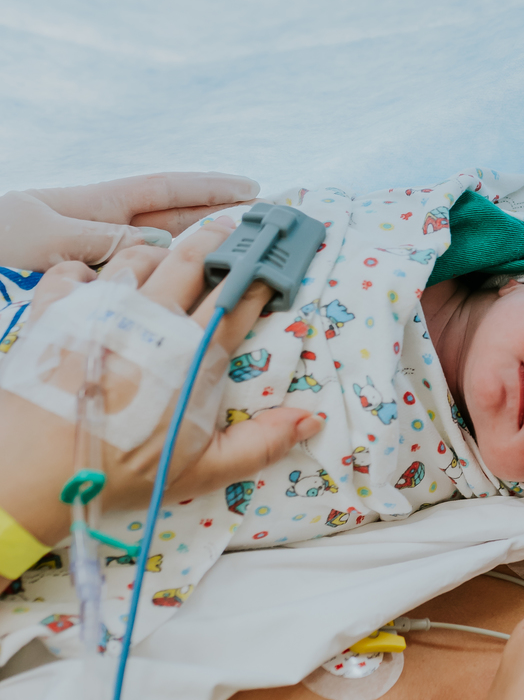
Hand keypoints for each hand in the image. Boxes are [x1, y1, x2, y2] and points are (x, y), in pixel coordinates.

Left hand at [0, 172, 259, 270]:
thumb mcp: (48, 233)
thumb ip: (103, 240)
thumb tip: (159, 247)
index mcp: (98, 204)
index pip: (168, 190)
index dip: (211, 188)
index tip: (252, 189)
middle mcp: (105, 228)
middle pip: (174, 221)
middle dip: (218, 221)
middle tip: (263, 231)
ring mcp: (100, 258)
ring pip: (162, 256)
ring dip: (198, 258)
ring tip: (239, 265)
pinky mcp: (91, 290)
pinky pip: (139, 287)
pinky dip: (165, 290)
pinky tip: (187, 303)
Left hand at [0, 224, 319, 553]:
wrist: (34, 468)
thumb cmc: (121, 472)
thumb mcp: (202, 468)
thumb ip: (262, 443)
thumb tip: (313, 418)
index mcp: (194, 352)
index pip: (239, 298)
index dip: (262, 277)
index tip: (276, 266)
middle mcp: (152, 318)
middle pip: (195, 258)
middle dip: (221, 237)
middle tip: (235, 227)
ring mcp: (104, 306)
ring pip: (142, 254)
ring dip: (162, 250)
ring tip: (170, 254)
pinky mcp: (59, 306)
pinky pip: (79, 269)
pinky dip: (91, 271)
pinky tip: (98, 285)